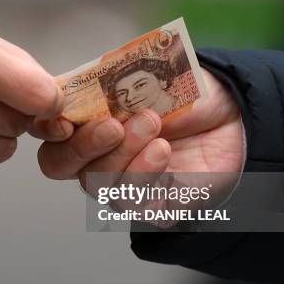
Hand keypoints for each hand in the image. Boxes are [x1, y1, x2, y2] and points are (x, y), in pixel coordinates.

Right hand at [35, 68, 243, 199]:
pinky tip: (168, 161)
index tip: (65, 121)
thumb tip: (73, 87)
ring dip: (126, 159)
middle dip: (86, 146)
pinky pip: (136, 207)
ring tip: (157, 133)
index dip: (48, 131)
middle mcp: (96, 157)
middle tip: (117, 125)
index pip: (50, 136)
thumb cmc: (186, 92)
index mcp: (87, 124)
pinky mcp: (154, 205)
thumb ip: (108, 82)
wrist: (235, 113)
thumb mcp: (146, 75)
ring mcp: (122, 183)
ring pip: (99, 187)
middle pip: (61, 166)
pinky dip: (148, 182)